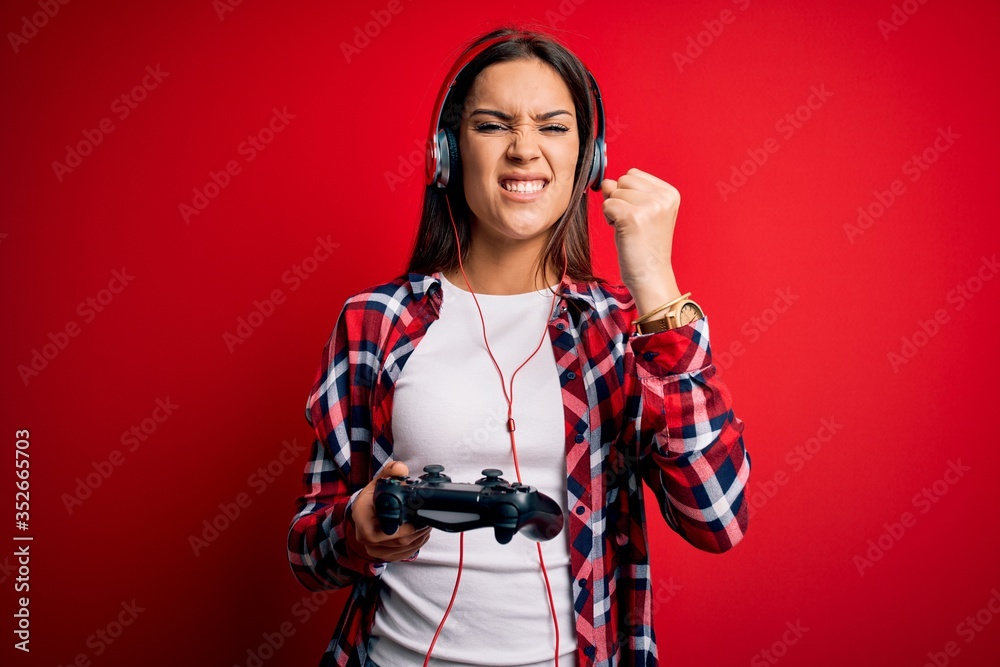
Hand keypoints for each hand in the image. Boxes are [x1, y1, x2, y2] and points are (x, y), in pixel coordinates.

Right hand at [345, 460, 431, 562]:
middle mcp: (364, 537)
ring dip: (420, 538)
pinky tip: (421, 534)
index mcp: (361, 517)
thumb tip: (401, 468)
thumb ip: (390, 472)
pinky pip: (404, 554)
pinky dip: (416, 545)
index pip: (385, 529)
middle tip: (428, 519)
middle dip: (418, 531)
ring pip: (404, 549)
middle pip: (399, 541)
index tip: (418, 517)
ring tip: (426, 525)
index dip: (406, 526)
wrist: (364, 513)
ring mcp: (374, 550)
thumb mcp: (379, 481)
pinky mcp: (384, 556)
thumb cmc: (372, 498)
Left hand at [600, 168, 679, 296]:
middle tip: (633, 224)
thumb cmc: (644, 247)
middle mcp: (663, 197)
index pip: (634, 174)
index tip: (640, 217)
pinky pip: (607, 205)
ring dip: (614, 212)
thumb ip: (625, 193)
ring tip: (629, 230)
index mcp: (670, 193)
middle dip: (620, 201)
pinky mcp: (633, 217)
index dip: (628, 195)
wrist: (651, 277)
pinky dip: (609, 220)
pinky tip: (623, 233)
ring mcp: (650, 206)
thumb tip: (606, 181)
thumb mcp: (639, 213)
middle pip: (623, 180)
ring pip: (613, 192)